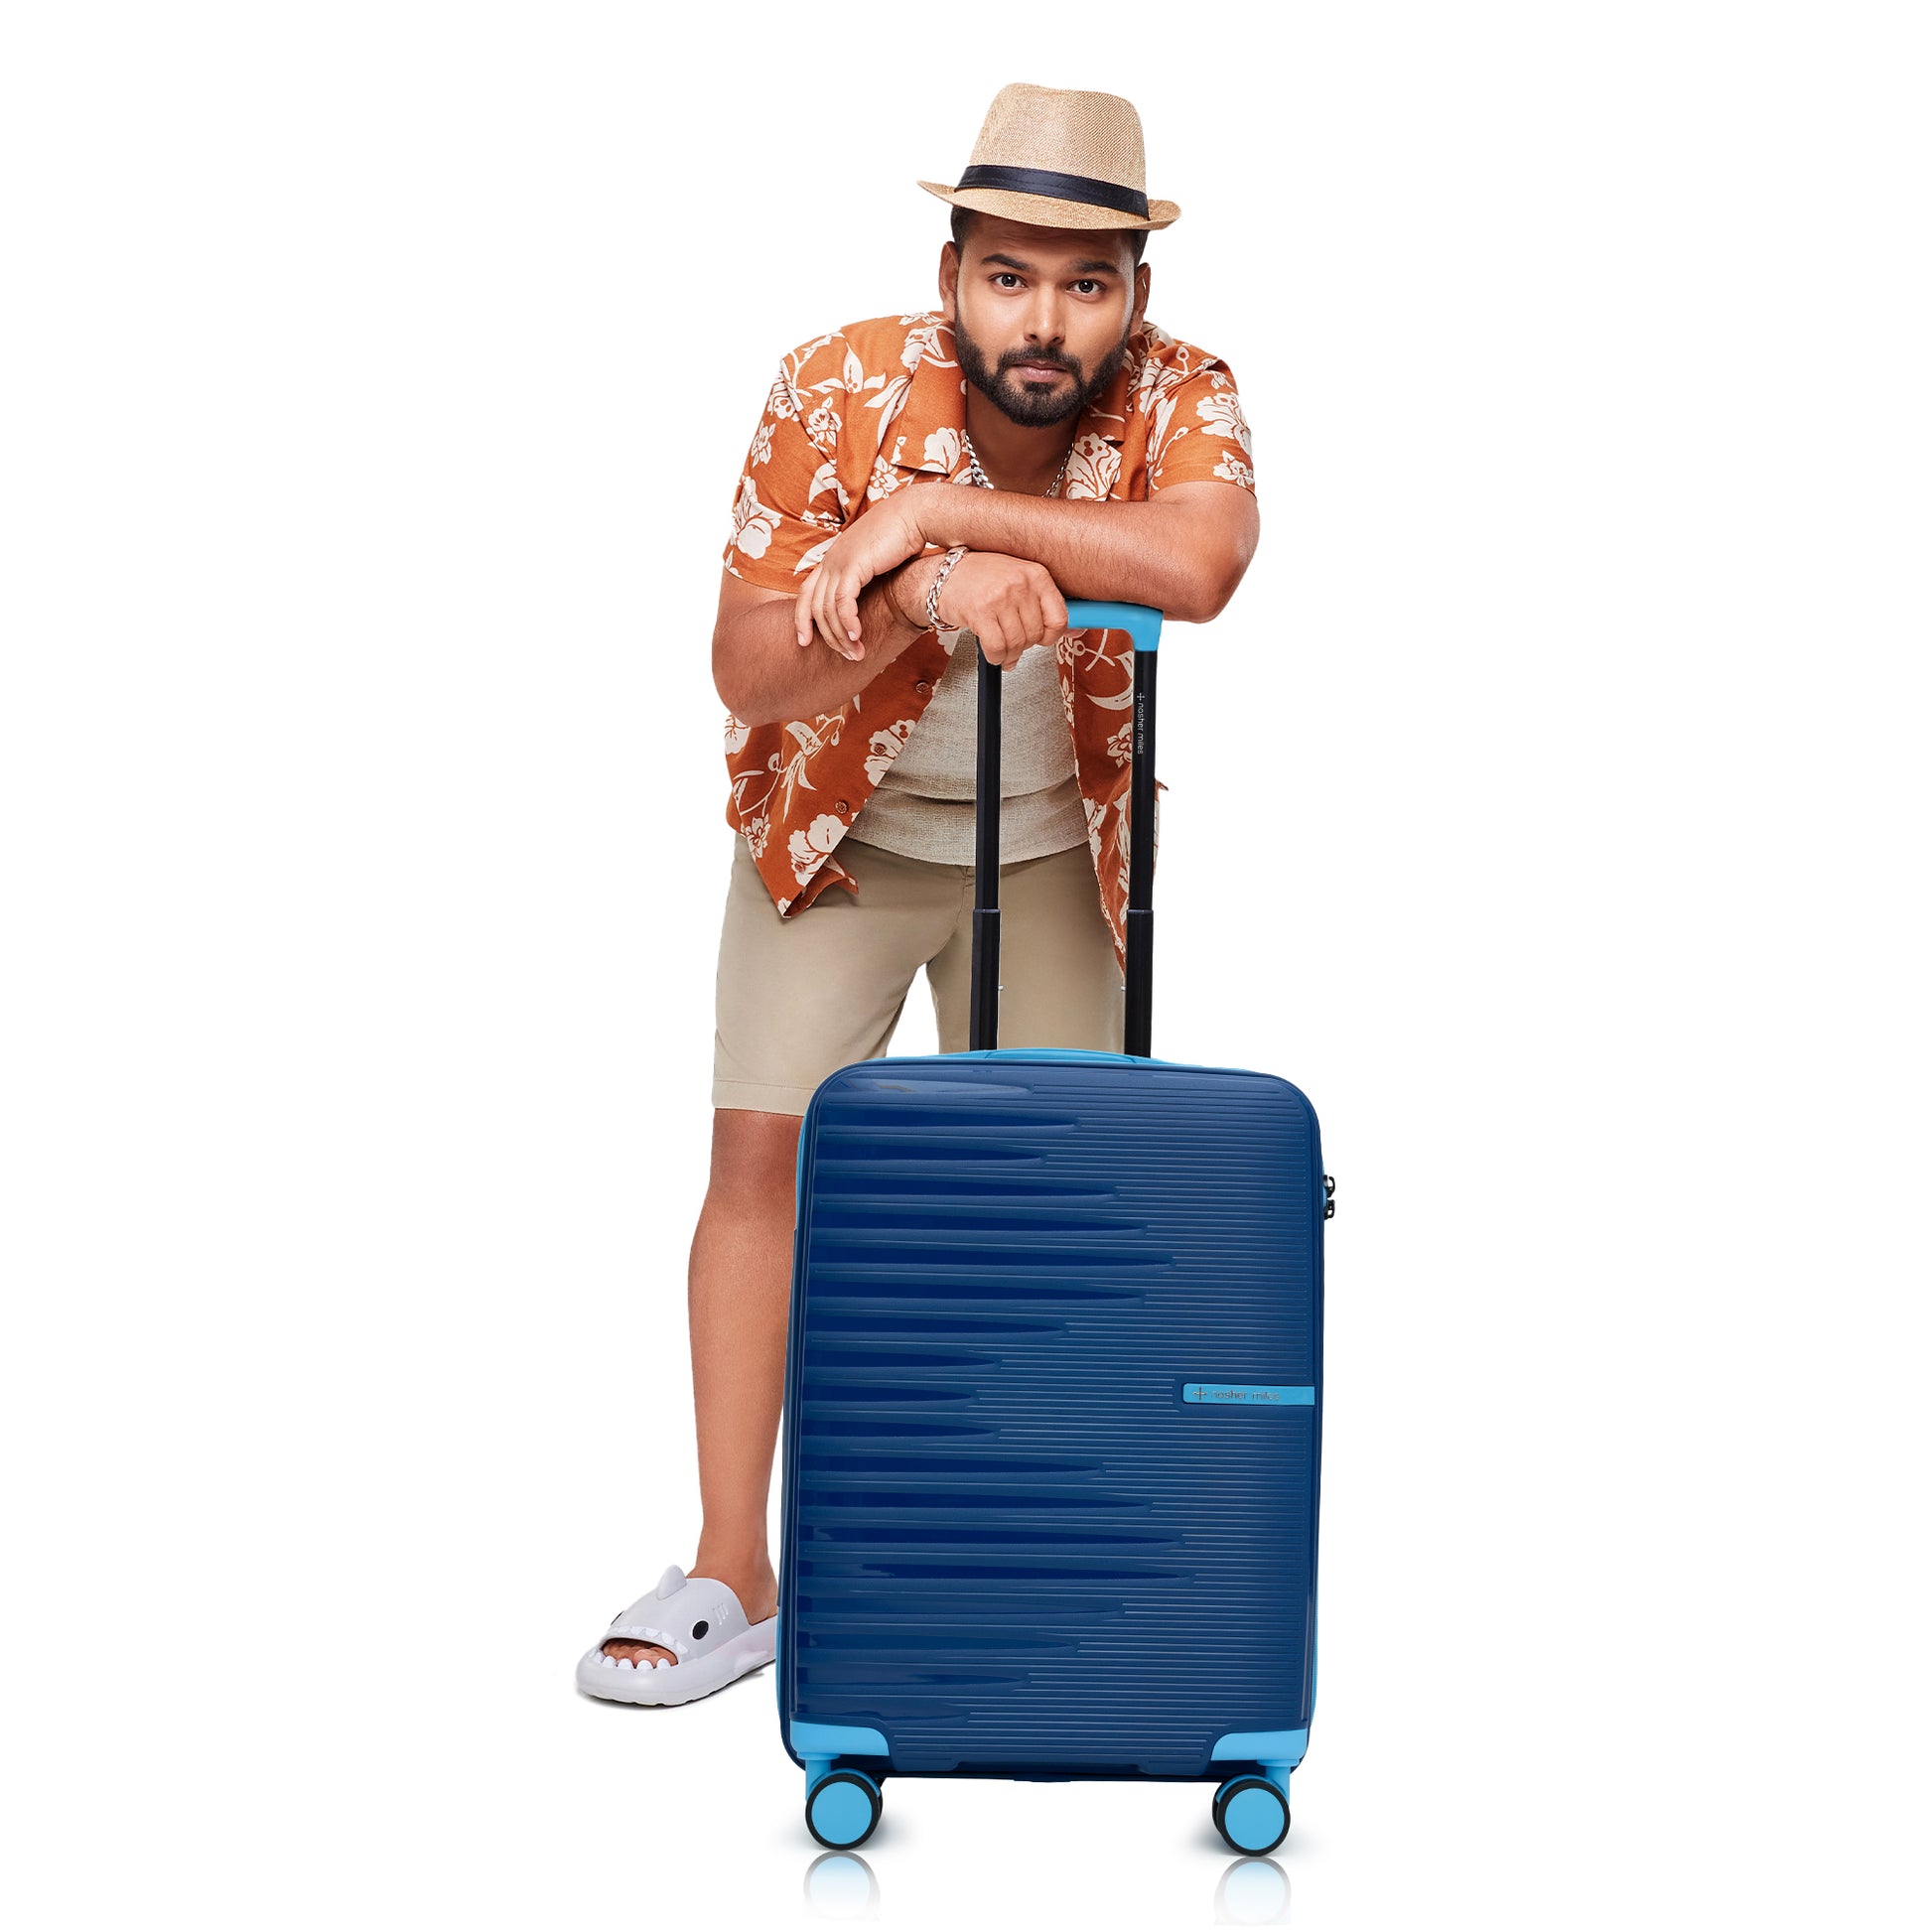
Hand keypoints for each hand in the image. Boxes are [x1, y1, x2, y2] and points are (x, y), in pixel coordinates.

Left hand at [793, 492, 926, 654]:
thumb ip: (866, 581)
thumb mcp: (877, 563)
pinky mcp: (853, 565)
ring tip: (856, 653)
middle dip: (828, 637)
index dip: (802, 619)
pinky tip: (857, 636)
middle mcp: (831, 559)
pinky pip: (843, 602)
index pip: (806, 593)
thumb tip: (869, 602)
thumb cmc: (904, 538)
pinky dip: (848, 622)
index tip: (805, 642)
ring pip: (827, 609)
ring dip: (841, 636)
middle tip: (846, 656)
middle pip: (814, 607)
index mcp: (833, 558)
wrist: (916, 515)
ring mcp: (839, 561)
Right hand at [929, 553, 1067, 667]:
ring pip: (1017, 644)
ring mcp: (999, 597)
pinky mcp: (980, 612)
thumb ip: (1047, 606)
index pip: (1059, 618)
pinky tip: (992, 651)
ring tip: (1002, 650)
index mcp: (1036, 574)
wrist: (943, 576)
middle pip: (1036, 635)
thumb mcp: (1020, 582)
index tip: (1041, 638)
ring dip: (1009, 655)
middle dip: (1024, 647)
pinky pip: (997, 648)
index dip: (1051, 636)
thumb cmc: (982, 579)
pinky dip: (995, 657)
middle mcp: (1019, 583)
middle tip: (1013, 643)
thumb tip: (1078, 630)